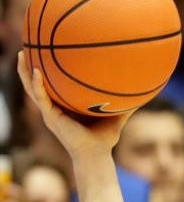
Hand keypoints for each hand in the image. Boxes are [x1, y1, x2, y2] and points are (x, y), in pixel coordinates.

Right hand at [17, 51, 132, 160]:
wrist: (96, 155)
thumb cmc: (105, 138)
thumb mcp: (116, 116)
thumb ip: (126, 105)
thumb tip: (143, 93)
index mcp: (64, 105)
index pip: (52, 84)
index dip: (47, 69)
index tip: (46, 50)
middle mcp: (54, 107)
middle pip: (36, 83)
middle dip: (29, 65)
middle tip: (26, 46)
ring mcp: (50, 112)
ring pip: (32, 89)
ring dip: (25, 72)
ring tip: (21, 54)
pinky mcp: (50, 117)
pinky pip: (41, 98)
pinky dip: (37, 85)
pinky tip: (36, 72)